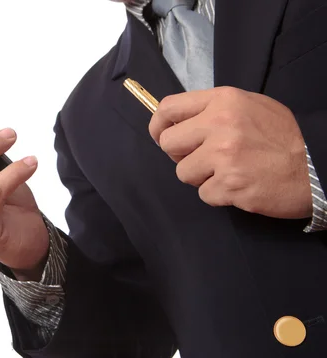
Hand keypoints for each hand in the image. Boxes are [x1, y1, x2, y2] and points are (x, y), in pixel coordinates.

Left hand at [149, 87, 311, 218]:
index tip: (161, 136)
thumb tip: (179, 124)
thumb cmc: (283, 136)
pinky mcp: (230, 184)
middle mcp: (220, 125)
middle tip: (201, 158)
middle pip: (169, 143)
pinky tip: (239, 186)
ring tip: (227, 172)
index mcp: (223, 100)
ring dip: (201, 177)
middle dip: (180, 155)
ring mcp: (224, 156)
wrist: (316, 166)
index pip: (169, 108)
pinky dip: (218, 195)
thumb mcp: (250, 107)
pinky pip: (204, 194)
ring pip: (183, 173)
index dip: (158, 125)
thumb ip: (214, 110)